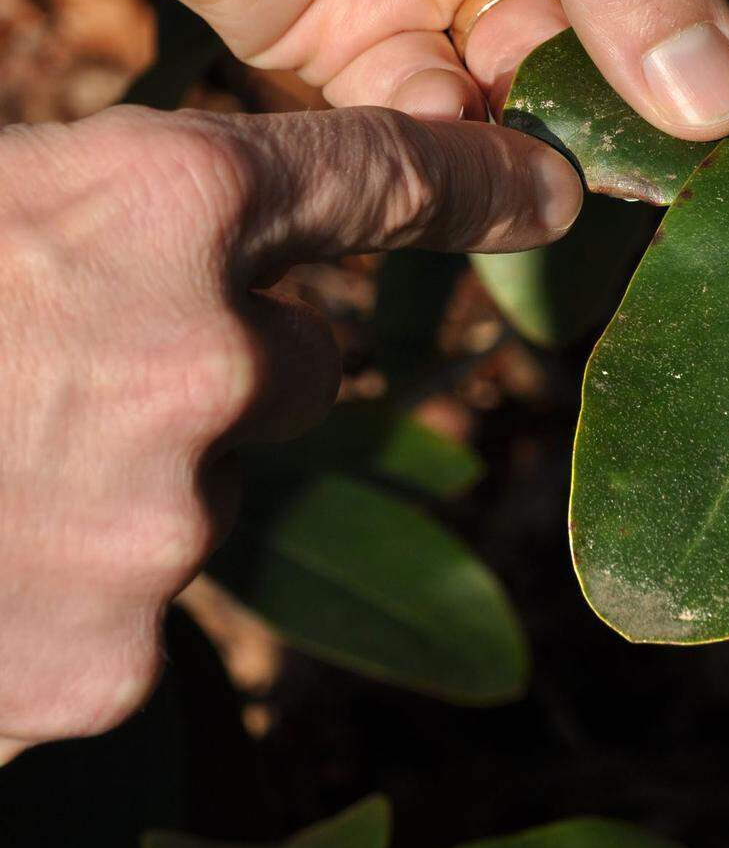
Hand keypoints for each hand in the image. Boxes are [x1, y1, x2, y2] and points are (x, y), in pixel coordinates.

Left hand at [0, 0, 728, 137]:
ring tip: (547, 159)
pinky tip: (435, 112)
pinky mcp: (338, 29)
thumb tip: (721, 103)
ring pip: (512, 87)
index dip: (715, 28)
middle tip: (643, 163)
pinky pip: (410, 110)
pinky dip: (430, 130)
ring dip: (529, 129)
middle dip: (618, 101)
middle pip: (602, 37)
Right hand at [0, 103, 579, 752]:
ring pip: (208, 487)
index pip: (372, 178)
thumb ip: (114, 205)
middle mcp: (196, 372)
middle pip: (306, 359)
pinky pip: (129, 601)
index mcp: (156, 207)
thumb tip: (208, 214)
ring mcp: (154, 538)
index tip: (545, 190)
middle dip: (233, 354)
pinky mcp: (98, 669)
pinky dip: (65, 575)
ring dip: (127, 471)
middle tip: (80, 353)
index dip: (466, 180)